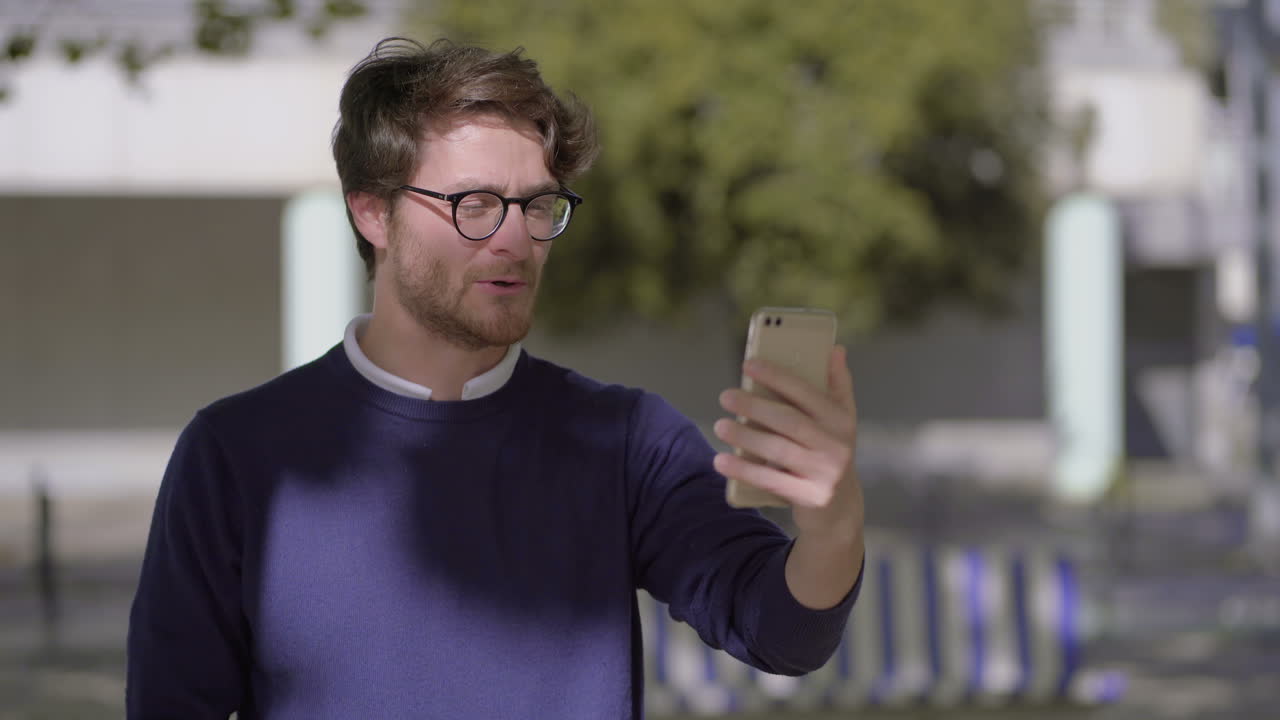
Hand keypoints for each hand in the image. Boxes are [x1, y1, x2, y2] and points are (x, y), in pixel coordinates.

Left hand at [712, 346, 862, 544]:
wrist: (839, 510)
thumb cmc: (829, 452)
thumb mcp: (840, 421)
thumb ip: (838, 385)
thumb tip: (835, 349)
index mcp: (841, 420)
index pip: (807, 392)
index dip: (777, 376)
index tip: (748, 364)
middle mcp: (837, 446)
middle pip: (789, 421)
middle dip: (754, 406)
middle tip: (725, 396)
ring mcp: (825, 474)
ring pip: (778, 450)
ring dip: (745, 437)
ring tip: (720, 426)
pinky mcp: (810, 498)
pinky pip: (771, 481)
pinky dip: (744, 470)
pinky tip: (722, 460)